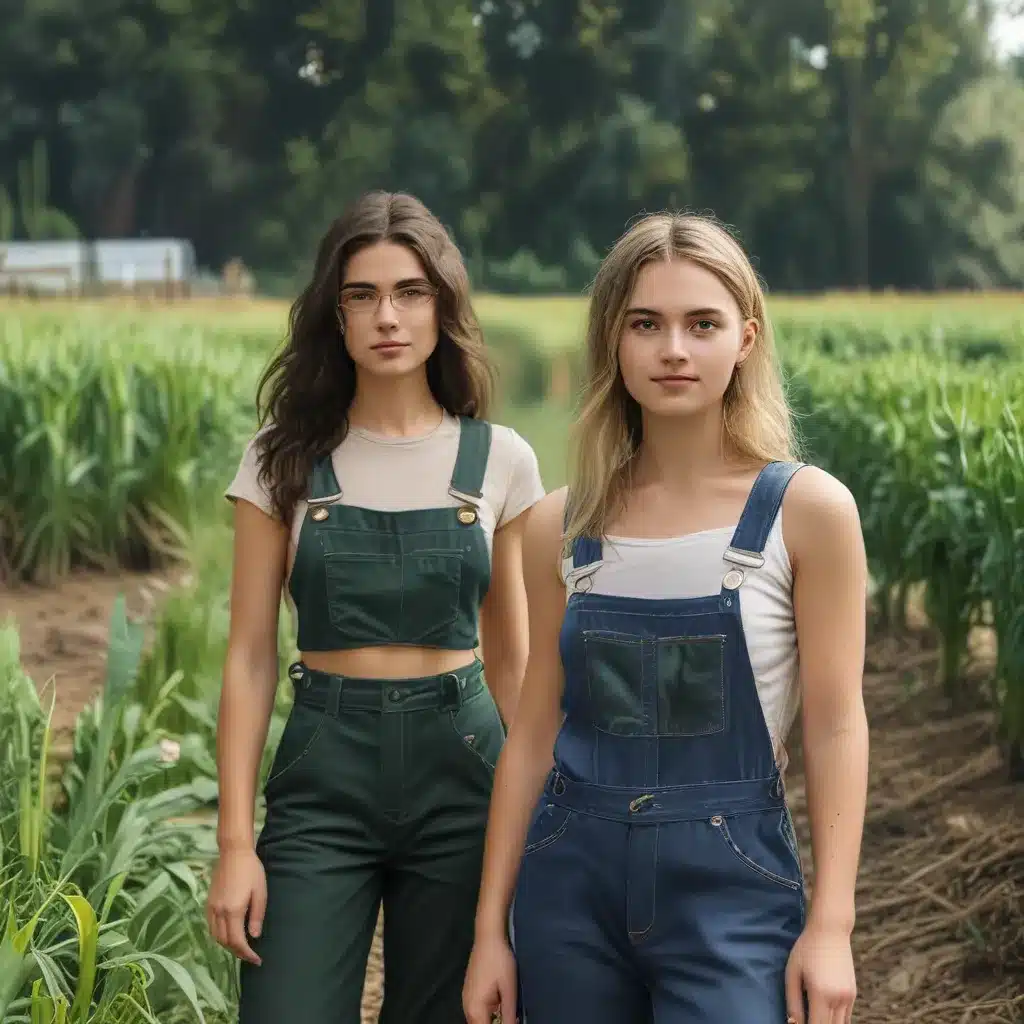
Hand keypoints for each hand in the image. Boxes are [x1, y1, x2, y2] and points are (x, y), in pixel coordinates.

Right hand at [206, 846, 266, 965]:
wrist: (233, 853)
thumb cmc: (251, 870)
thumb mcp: (260, 892)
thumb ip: (256, 915)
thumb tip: (254, 937)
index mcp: (233, 911)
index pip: (237, 941)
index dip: (247, 954)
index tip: (257, 960)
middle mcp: (219, 912)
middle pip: (225, 942)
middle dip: (237, 952)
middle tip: (250, 956)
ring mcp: (211, 908)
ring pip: (215, 936)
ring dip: (227, 946)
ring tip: (241, 947)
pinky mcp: (208, 903)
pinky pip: (210, 926)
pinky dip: (219, 936)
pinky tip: (228, 934)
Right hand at [462, 931, 517, 1023]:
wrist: (488, 937)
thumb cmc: (499, 962)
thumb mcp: (508, 990)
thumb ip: (509, 1014)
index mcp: (475, 1009)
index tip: (509, 1022)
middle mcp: (467, 1006)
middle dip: (493, 1023)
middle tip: (510, 1018)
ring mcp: (466, 997)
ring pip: (478, 1018)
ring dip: (491, 1018)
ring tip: (505, 1008)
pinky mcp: (469, 990)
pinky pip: (477, 1009)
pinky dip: (488, 1010)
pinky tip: (499, 1001)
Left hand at [784, 921, 856, 1023]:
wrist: (831, 930)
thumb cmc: (806, 949)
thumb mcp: (792, 973)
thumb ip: (793, 1002)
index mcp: (820, 994)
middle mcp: (838, 999)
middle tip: (806, 1019)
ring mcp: (848, 998)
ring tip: (814, 1016)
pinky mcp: (853, 994)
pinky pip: (846, 1017)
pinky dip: (836, 1021)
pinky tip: (824, 1015)